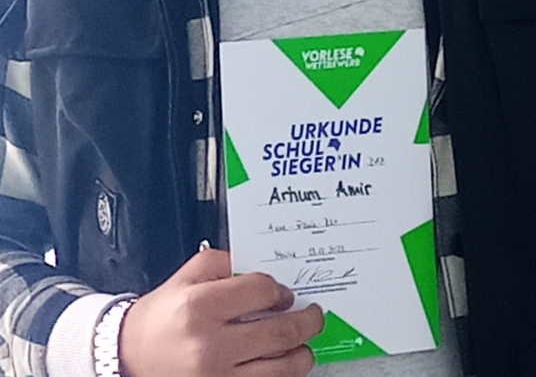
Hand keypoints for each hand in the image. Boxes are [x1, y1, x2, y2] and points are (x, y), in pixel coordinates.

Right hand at [119, 249, 322, 376]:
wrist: (129, 355)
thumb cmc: (161, 316)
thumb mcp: (187, 275)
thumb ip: (225, 262)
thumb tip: (262, 269)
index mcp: (200, 307)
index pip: (261, 292)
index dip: (280, 290)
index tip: (284, 294)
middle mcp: (210, 344)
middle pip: (279, 332)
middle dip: (307, 321)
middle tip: (314, 315)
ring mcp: (216, 376)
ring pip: (280, 368)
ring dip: (302, 354)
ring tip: (304, 345)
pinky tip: (284, 365)